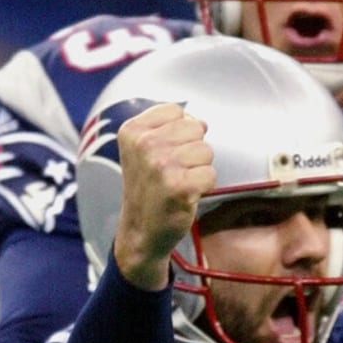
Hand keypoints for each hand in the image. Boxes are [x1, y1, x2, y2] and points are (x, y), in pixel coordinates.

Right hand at [112, 103, 214, 290]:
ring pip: (206, 151)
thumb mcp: (142, 149)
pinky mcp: (179, 187)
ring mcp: (161, 166)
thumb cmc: (148, 187)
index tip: (163, 152)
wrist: (140, 230)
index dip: (179, 131)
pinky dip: (204, 186)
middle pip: (195, 128)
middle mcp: (144, 144)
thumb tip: (201, 122)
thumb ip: (169, 127)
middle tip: (172, 171)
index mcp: (132, 130)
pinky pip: (211, 174)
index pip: (177, 111)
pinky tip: (185, 195)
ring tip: (178, 182)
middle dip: (191, 149)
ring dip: (198, 168)